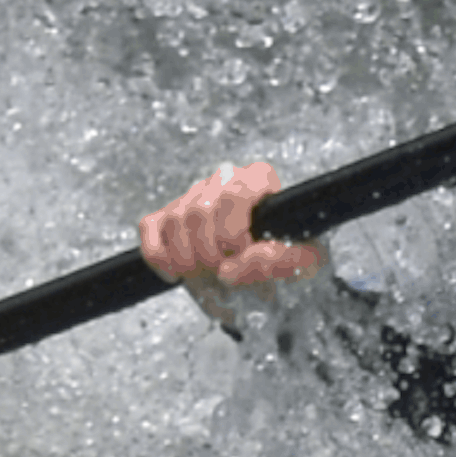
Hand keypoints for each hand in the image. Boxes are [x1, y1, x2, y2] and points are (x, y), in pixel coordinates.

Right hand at [138, 161, 328, 326]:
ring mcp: (194, 194)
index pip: (233, 196)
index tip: (244, 257)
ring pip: (175, 221)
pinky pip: (150, 228)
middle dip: (208, 253)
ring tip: (207, 277)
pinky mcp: (170, 214)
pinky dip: (158, 256)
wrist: (276, 271)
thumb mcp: (305, 262)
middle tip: (223, 275)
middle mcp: (225, 179)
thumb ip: (279, 261)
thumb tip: (230, 270)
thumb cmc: (293, 257)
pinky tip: (176, 274)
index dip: (233, 235)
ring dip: (186, 259)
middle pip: (199, 211)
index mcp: (259, 179)